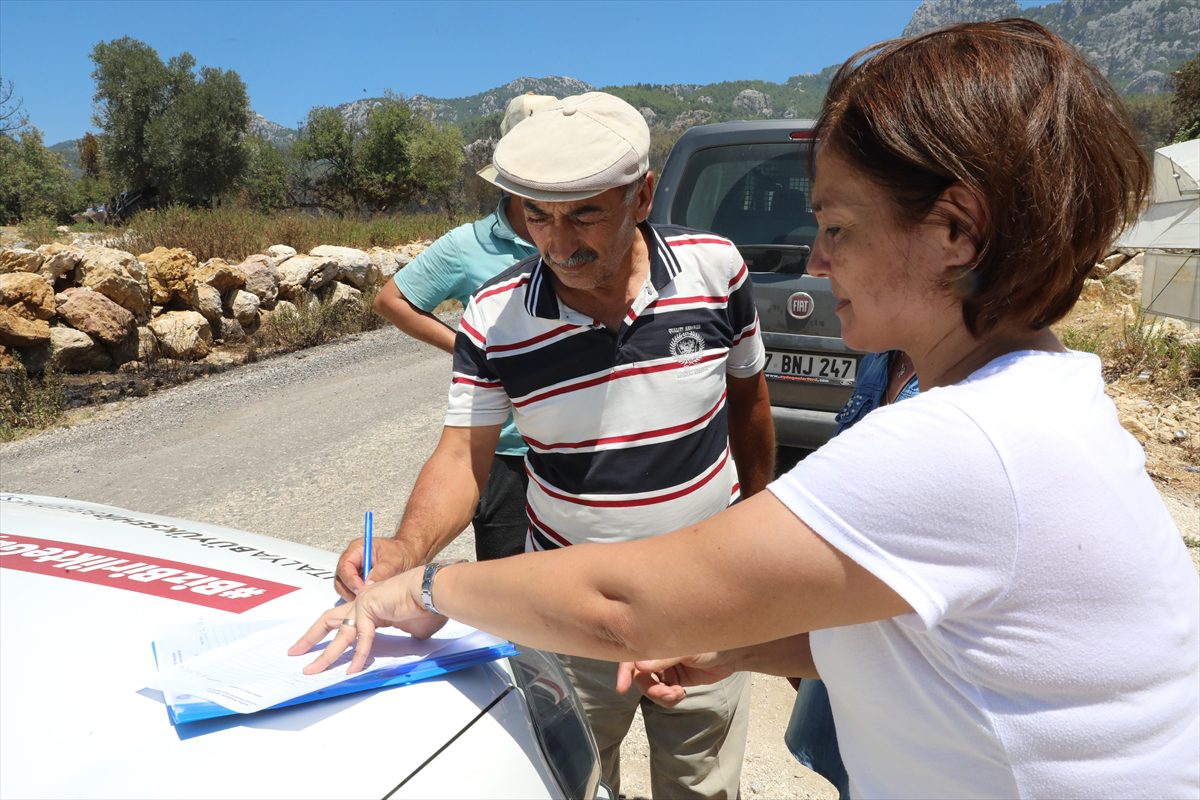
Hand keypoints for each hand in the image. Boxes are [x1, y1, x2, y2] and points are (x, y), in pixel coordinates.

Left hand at [288, 567, 448, 674]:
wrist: (435, 590)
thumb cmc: (429, 606)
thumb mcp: (414, 628)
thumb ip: (405, 634)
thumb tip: (410, 641)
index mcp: (373, 606)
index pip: (345, 621)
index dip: (332, 635)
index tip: (322, 648)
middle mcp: (364, 603)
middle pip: (329, 620)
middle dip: (310, 637)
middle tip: (295, 652)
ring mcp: (364, 603)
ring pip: (340, 634)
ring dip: (325, 655)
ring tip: (312, 670)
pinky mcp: (369, 606)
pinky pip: (362, 637)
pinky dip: (359, 655)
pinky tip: (354, 669)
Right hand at [334, 537, 411, 599]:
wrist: (409, 555)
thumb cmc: (401, 552)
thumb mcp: (393, 561)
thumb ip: (381, 572)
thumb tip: (368, 585)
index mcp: (357, 549)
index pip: (344, 566)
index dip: (350, 580)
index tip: (361, 590)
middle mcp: (352, 559)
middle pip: (340, 578)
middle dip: (350, 590)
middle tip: (363, 598)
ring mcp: (354, 571)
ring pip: (344, 587)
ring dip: (353, 595)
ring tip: (368, 599)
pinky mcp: (358, 580)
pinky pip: (351, 591)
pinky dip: (358, 597)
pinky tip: (370, 599)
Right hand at [616, 652, 735, 707]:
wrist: (731, 655)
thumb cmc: (709, 643)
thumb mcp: (686, 651)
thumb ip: (663, 659)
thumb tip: (638, 666)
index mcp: (655, 641)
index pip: (632, 657)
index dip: (624, 672)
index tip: (622, 688)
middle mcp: (656, 655)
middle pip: (640, 677)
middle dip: (651, 688)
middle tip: (668, 693)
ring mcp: (664, 670)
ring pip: (651, 689)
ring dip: (661, 696)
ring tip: (678, 694)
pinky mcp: (674, 682)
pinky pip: (663, 696)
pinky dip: (669, 699)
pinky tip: (681, 694)